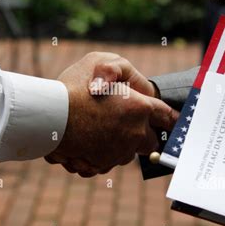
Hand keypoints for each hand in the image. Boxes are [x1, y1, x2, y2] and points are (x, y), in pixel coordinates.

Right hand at [45, 52, 177, 176]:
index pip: (165, 115)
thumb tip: (133, 92)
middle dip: (144, 134)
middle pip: (150, 141)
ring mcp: (118, 151)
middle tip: (128, 125)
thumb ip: (120, 72)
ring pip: (127, 153)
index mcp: (139, 107)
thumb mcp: (99, 61)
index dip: (172, 118)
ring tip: (100, 131)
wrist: (47, 115)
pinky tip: (86, 142)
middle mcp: (134, 133)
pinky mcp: (101, 165)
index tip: (177, 122)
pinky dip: (100, 155)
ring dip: (120, 145)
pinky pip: (107, 163)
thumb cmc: (72, 85)